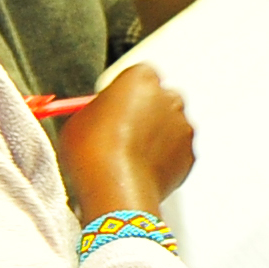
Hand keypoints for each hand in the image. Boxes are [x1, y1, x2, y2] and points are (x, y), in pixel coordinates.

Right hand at [60, 64, 193, 219]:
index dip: (125, 93)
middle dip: (145, 112)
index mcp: (141, 78)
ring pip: (169, 127)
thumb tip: (100, 116)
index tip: (114, 106)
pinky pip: (176, 153)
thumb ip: (97, 110)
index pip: (138, 75)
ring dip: (155, 137)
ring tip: (130, 158)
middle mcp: (170, 97)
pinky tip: (142, 171)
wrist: (114, 192)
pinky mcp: (190, 156)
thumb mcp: (78, 120)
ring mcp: (184, 127)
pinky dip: (164, 159)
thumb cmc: (92, 153)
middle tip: (123, 132)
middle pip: (159, 99)